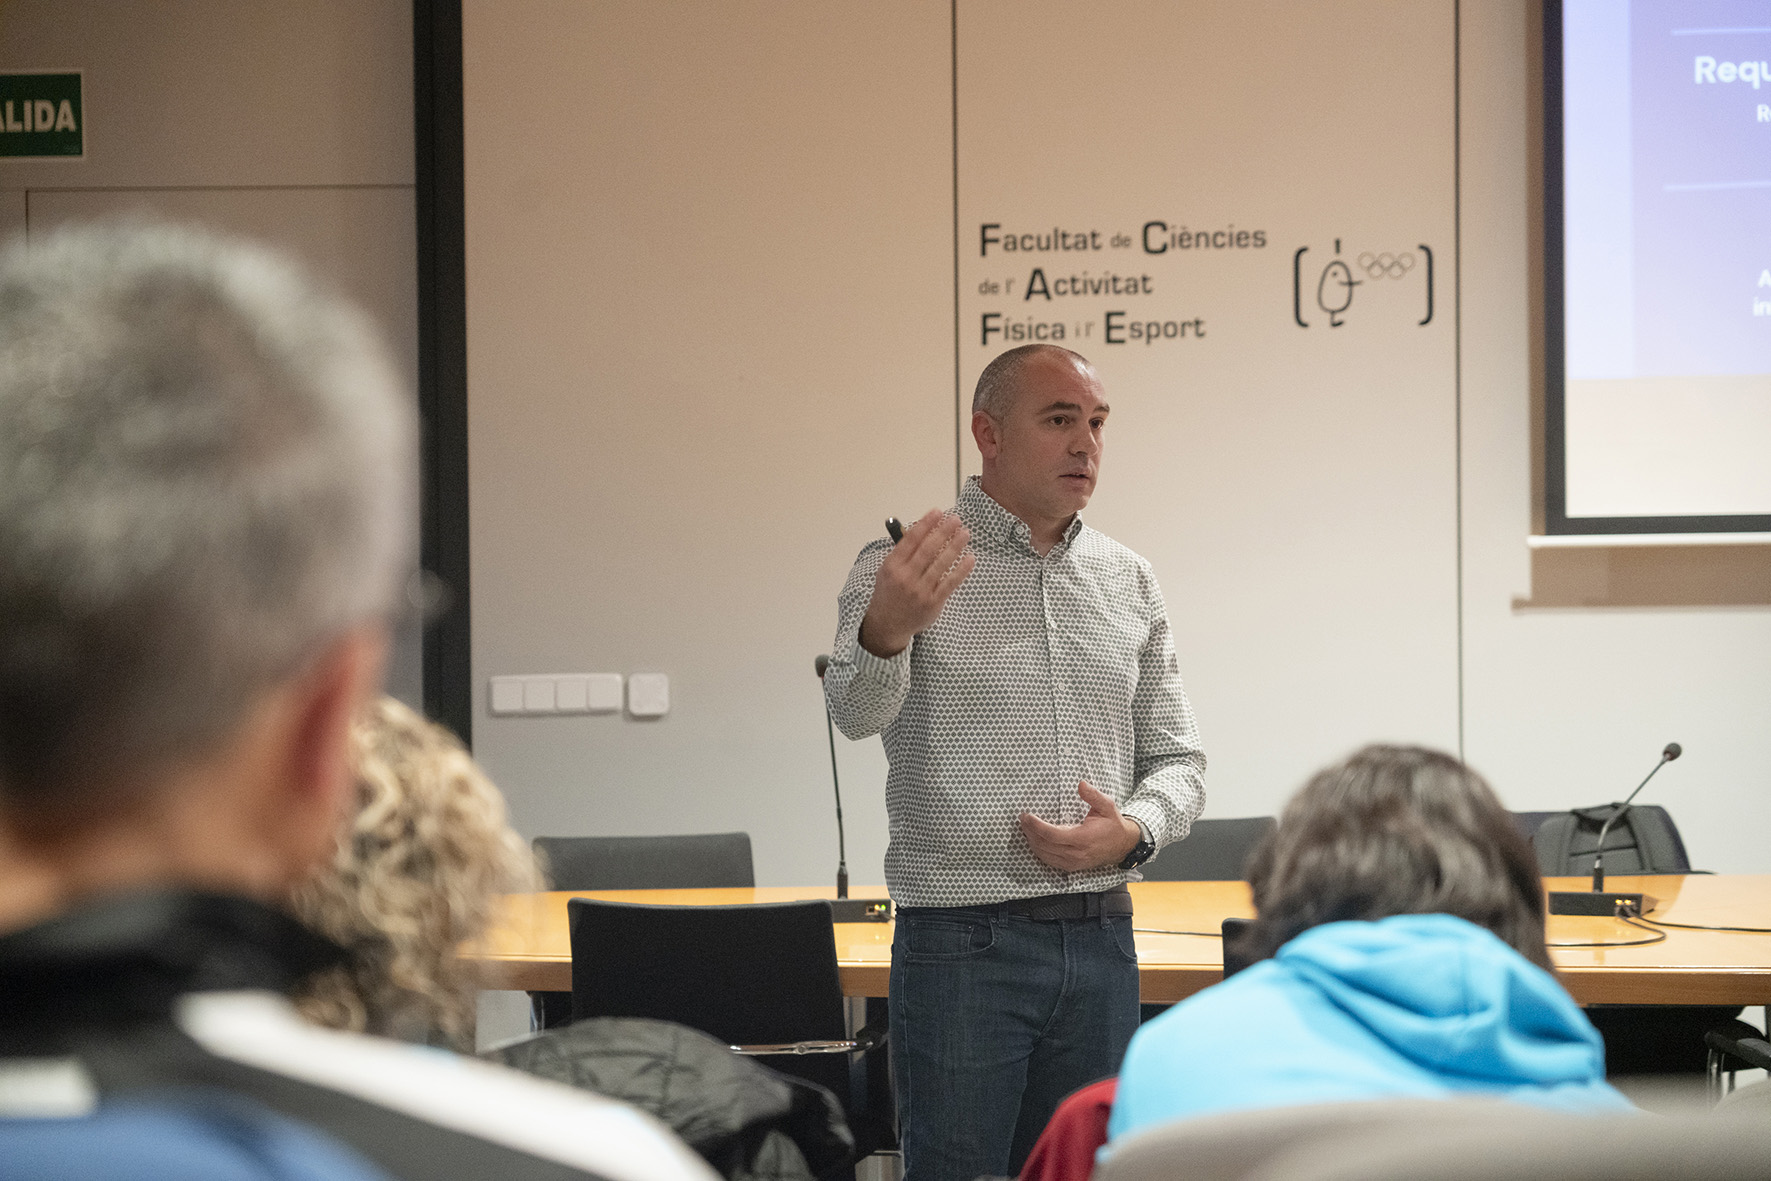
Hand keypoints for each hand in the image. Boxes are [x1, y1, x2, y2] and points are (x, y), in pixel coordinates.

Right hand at [858, 509, 975, 657]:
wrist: (888, 624)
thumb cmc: (889, 592)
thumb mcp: (887, 570)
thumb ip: (902, 552)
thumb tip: (923, 530)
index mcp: (892, 565)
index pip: (911, 540)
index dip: (926, 524)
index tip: (938, 512)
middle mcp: (906, 577)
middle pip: (928, 549)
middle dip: (943, 532)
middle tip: (956, 519)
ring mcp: (920, 591)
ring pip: (941, 564)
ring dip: (955, 546)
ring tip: (965, 533)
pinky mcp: (933, 603)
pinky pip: (950, 583)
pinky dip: (961, 570)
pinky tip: (970, 558)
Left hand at [1020, 782, 1141, 871]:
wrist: (1123, 845)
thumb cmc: (1113, 824)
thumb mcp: (1107, 806)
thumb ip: (1093, 795)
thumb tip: (1081, 784)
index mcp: (1083, 839)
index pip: (1053, 835)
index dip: (1037, 826)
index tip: (1027, 816)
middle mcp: (1076, 853)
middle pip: (1045, 846)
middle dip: (1030, 832)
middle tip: (1022, 819)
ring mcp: (1074, 863)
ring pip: (1045, 855)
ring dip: (1032, 842)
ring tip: (1025, 828)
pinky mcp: (1072, 867)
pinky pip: (1050, 861)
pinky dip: (1039, 852)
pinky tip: (1034, 842)